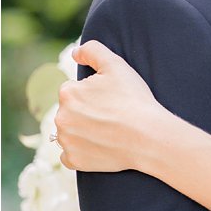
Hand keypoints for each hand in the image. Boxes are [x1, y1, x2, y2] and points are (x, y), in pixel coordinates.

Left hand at [54, 41, 165, 172]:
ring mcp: (66, 141)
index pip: (75, 91)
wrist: (149, 137)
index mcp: (68, 93)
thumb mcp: (118, 66)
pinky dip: (82, 152)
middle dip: (87, 113)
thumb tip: (75, 52)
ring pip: (69, 133)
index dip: (95, 95)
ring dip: (83, 132)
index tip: (112, 101)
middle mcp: (60, 117)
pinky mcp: (74, 160)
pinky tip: (101, 147)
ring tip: (110, 132)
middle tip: (113, 116)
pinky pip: (70, 156)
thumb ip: (93, 50)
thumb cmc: (135, 100)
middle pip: (71, 112)